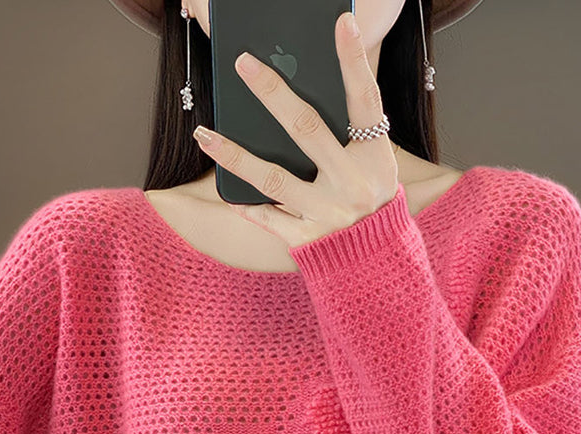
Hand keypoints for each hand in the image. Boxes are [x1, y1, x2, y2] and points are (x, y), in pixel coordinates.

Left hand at [192, 11, 398, 247]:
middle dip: (273, 93)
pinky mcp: (309, 242)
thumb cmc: (369, 200)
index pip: (365, 100)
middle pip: (307, 129)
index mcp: (374, 157)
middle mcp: (353, 184)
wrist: (377, 263)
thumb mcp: (372, 164)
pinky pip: (269, 219)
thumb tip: (293, 96)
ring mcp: (329, 214)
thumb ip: (345, 134)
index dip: (354, 60)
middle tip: (243, 63)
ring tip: (204, 134)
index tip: (341, 21)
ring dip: (235, 154)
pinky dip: (248, 204)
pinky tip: (227, 191)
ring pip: (274, 179)